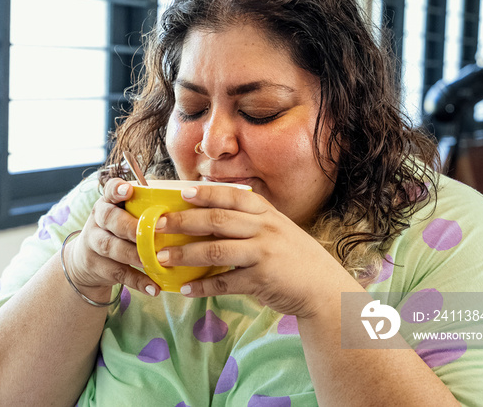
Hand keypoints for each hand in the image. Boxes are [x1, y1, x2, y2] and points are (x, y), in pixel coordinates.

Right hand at [66, 178, 159, 296]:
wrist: (85, 262)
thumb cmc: (118, 232)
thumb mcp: (123, 216)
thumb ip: (144, 209)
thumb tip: (185, 203)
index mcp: (108, 202)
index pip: (109, 190)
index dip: (116, 190)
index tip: (128, 190)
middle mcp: (98, 220)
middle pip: (110, 219)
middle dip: (130, 226)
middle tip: (149, 233)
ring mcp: (94, 243)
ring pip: (111, 247)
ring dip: (134, 254)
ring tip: (153, 261)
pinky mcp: (97, 267)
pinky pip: (118, 273)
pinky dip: (138, 281)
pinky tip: (154, 287)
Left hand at [154, 184, 348, 316]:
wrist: (324, 289)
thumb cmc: (294, 258)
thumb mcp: (277, 231)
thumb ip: (249, 223)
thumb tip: (206, 221)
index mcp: (266, 213)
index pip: (231, 197)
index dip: (204, 193)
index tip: (180, 193)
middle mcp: (265, 228)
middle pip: (216, 220)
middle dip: (183, 221)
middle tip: (158, 225)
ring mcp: (264, 253)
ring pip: (216, 250)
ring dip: (185, 254)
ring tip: (162, 258)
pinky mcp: (261, 280)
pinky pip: (225, 283)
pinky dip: (203, 287)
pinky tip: (185, 289)